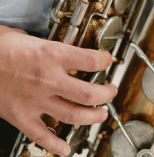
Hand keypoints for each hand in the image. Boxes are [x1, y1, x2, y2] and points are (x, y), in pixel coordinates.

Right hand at [0, 27, 116, 155]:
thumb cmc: (0, 47)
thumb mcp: (30, 37)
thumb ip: (51, 46)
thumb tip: (63, 47)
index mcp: (51, 55)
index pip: (91, 60)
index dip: (105, 61)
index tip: (107, 61)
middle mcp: (48, 79)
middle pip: (89, 93)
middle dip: (106, 94)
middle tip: (111, 91)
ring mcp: (35, 101)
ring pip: (73, 115)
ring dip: (92, 117)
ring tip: (100, 114)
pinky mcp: (21, 116)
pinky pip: (42, 136)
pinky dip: (56, 145)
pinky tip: (65, 149)